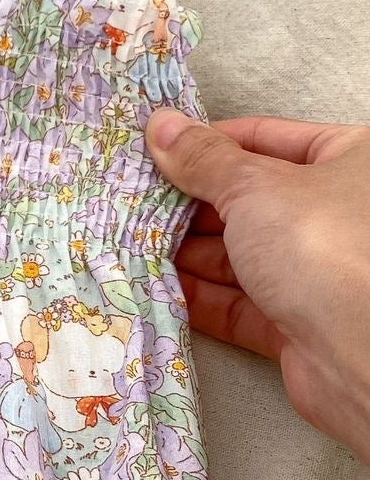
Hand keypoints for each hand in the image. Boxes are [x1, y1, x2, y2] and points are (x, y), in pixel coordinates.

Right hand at [147, 110, 369, 463]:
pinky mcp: (302, 323)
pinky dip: (202, 296)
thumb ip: (202, 159)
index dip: (211, 143)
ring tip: (133, 242)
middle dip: (192, 204)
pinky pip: (244, 304)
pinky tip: (158, 286)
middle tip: (135, 200)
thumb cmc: (323, 245)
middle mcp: (342, 214)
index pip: (270, 139)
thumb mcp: (254, 187)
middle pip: (253, 199)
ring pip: (244, 255)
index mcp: (352, 162)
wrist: (363, 354)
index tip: (159, 151)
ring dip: (190, 252)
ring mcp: (322, 271)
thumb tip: (161, 125)